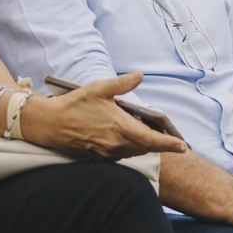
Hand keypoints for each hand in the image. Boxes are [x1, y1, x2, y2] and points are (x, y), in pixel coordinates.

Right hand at [19, 73, 188, 160]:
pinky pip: (119, 155)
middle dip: (155, 142)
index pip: (151, 139)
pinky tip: (122, 137)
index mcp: (119, 127)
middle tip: (164, 134)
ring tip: (143, 132)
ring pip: (132, 152)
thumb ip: (122, 84)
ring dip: (141, 145)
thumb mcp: (99, 89)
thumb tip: (140, 75)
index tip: (183, 146)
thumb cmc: (73, 104)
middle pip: (144, 147)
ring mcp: (106, 153)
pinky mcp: (98, 158)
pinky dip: (126, 148)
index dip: (169, 144)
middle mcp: (115, 144)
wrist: (49, 124)